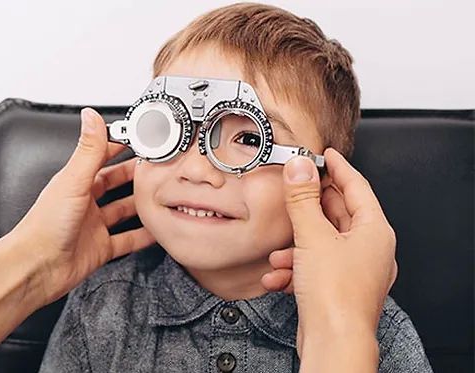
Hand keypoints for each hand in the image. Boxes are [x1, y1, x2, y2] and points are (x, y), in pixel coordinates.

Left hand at [5, 108, 155, 306]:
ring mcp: (95, 225)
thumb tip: (91, 117)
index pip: (102, 157)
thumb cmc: (45, 227)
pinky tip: (155, 230)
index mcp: (76, 182)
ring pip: (124, 209)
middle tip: (156, 166)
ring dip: (141, 203)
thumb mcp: (73, 182)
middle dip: (136, 174)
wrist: (37, 269)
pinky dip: (143, 235)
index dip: (120, 147)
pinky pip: (129, 239)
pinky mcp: (102, 247)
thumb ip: (88, 150)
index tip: (139, 139)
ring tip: (161, 194)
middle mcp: (86, 202)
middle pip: (116, 183)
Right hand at [261, 149, 396, 368]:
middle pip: (338, 213)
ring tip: (280, 253)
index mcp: (374, 231)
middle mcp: (369, 249)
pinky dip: (296, 267)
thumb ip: (303, 199)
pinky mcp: (338, 287)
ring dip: (297, 245)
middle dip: (309, 208)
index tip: (327, 154)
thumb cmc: (335, 296)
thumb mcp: (313, 237)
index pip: (357, 187)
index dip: (339, 168)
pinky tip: (278, 275)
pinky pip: (315, 265)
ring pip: (322, 242)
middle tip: (293, 192)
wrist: (333, 345)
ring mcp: (354, 269)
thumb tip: (300, 167)